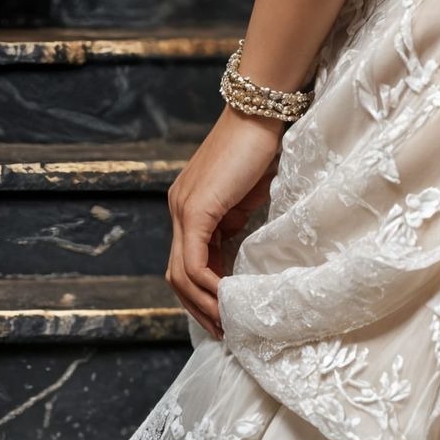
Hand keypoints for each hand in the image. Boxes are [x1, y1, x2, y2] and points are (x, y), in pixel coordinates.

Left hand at [166, 106, 285, 336]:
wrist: (260, 108)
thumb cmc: (263, 143)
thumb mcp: (249, 194)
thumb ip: (239, 221)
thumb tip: (246, 257)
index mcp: (189, 205)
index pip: (186, 261)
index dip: (203, 293)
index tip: (227, 315)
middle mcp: (178, 208)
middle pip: (176, 274)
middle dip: (198, 308)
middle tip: (224, 331)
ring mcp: (182, 209)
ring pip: (180, 273)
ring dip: (202, 305)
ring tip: (227, 325)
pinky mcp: (195, 209)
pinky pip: (193, 262)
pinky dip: (208, 286)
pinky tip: (228, 301)